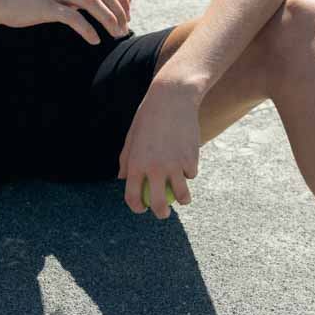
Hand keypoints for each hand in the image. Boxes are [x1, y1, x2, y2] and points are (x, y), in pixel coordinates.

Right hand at [1, 0, 131, 43]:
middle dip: (119, 13)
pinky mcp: (46, 5)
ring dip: (108, 21)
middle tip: (124, 30)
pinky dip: (88, 30)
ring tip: (115, 35)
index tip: (128, 17)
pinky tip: (94, 40)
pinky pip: (73, 18)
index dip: (123, 0)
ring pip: (92, 2)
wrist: (7, 0)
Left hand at [118, 81, 199, 218]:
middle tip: (164, 214)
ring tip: (184, 200)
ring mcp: (174, 166)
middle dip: (161, 214)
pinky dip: (190, 172)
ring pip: (182, 195)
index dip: (137, 207)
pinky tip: (188, 163)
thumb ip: (126, 160)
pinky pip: (191, 175)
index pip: (133, 196)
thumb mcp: (132, 137)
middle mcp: (155, 169)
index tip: (142, 208)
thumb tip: (123, 179)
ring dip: (183, 200)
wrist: (172, 100)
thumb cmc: (148, 118)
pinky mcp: (191, 160)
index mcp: (136, 165)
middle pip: (159, 204)